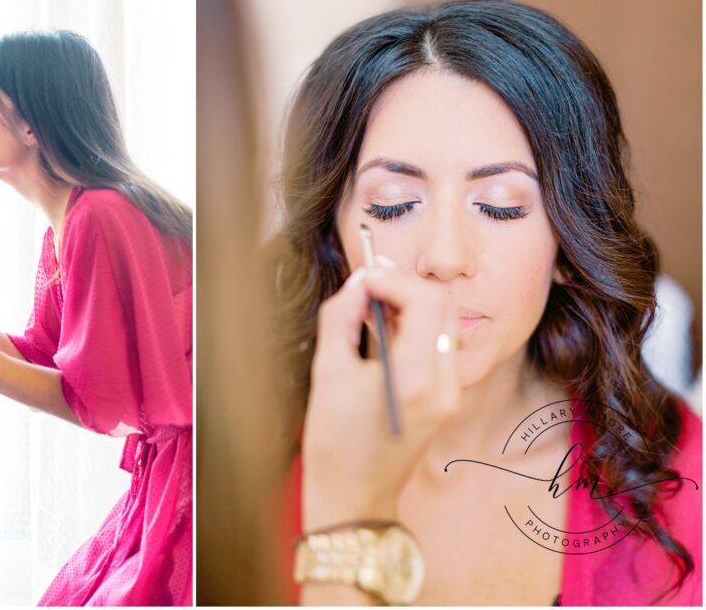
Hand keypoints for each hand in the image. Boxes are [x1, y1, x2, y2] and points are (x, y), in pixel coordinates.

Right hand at [301, 260, 462, 530]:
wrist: (353, 498)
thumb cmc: (334, 442)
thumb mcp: (327, 372)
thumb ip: (342, 317)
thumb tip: (357, 281)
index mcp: (417, 377)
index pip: (426, 300)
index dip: (393, 279)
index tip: (361, 279)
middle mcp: (445, 384)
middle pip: (442, 306)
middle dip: (404, 287)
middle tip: (366, 287)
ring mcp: (450, 393)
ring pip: (443, 323)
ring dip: (409, 306)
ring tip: (369, 309)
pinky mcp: (445, 399)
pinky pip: (438, 346)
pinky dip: (413, 328)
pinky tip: (382, 333)